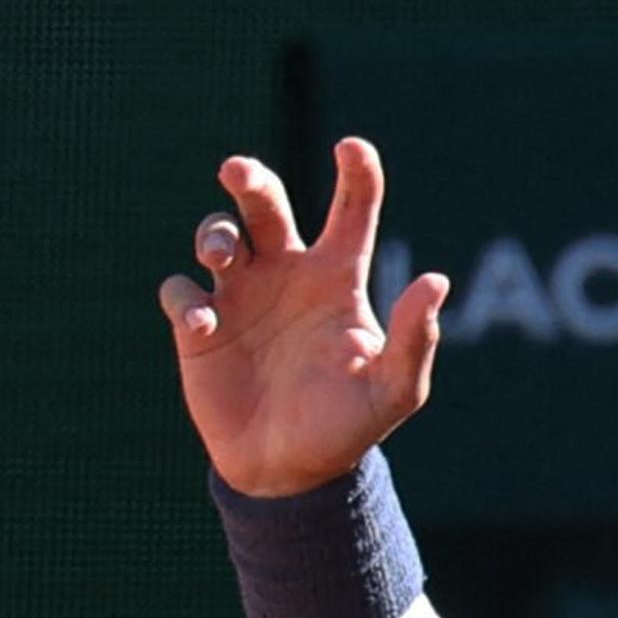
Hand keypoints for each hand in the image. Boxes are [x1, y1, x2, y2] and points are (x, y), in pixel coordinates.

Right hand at [157, 139, 448, 496]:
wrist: (291, 471)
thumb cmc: (348, 426)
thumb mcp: (394, 390)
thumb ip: (416, 338)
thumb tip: (436, 280)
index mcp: (337, 279)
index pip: (350, 211)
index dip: (355, 173)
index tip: (351, 145)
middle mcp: (287, 275)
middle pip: (265, 204)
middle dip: (250, 179)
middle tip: (238, 171)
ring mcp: (240, 297)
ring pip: (218, 234)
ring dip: (215, 233)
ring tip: (223, 255)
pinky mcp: (199, 327)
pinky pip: (181, 292)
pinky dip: (186, 299)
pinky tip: (206, 325)